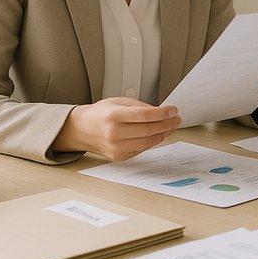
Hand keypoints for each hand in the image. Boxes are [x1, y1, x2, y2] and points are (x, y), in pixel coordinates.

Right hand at [52, 97, 179, 160]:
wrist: (81, 129)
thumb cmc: (100, 114)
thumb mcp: (118, 102)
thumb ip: (140, 106)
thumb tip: (161, 112)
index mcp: (113, 115)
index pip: (145, 115)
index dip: (163, 113)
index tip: (173, 110)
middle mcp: (114, 133)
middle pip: (149, 130)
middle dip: (167, 124)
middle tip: (176, 118)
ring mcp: (116, 147)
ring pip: (148, 142)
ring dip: (163, 134)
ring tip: (171, 126)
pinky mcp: (118, 156)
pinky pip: (142, 149)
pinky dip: (152, 141)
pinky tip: (159, 134)